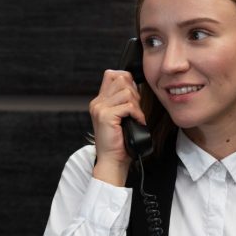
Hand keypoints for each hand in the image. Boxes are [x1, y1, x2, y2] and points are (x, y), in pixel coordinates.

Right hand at [88, 69, 146, 186]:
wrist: (112, 160)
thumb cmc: (119, 142)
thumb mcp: (120, 117)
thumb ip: (123, 101)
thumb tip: (135, 87)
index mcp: (99, 102)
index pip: (112, 75)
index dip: (126, 81)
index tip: (133, 97)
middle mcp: (97, 103)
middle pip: (121, 80)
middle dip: (134, 92)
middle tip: (135, 109)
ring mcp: (100, 109)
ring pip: (126, 92)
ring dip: (137, 105)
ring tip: (136, 117)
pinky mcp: (106, 116)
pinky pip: (129, 106)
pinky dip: (137, 114)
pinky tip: (137, 122)